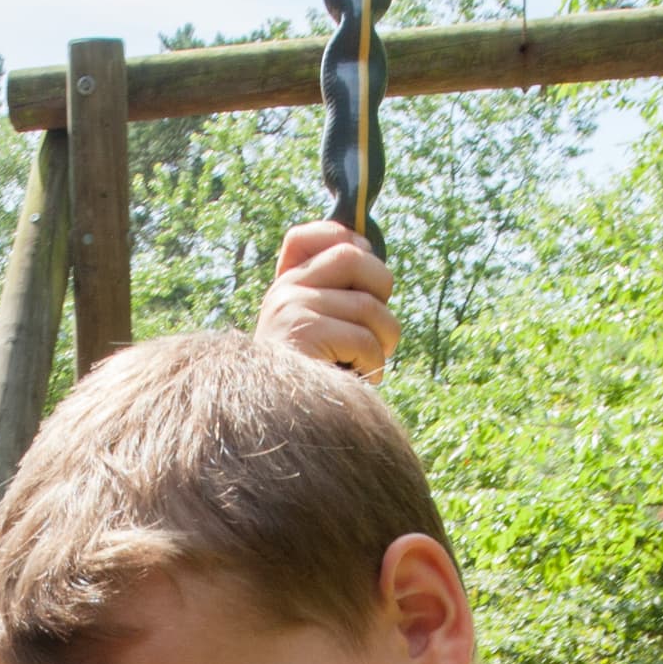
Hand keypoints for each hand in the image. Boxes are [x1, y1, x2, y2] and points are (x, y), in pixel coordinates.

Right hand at [254, 220, 399, 380]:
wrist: (277, 427)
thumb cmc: (311, 383)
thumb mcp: (317, 333)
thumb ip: (335, 298)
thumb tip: (368, 254)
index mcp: (284, 287)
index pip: (304, 236)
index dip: (344, 240)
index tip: (363, 275)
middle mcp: (283, 290)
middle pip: (353, 255)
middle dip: (382, 290)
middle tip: (378, 327)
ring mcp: (291, 308)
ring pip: (370, 306)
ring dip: (385, 341)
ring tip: (370, 363)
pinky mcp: (304, 333)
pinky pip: (365, 339)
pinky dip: (375, 365)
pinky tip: (360, 379)